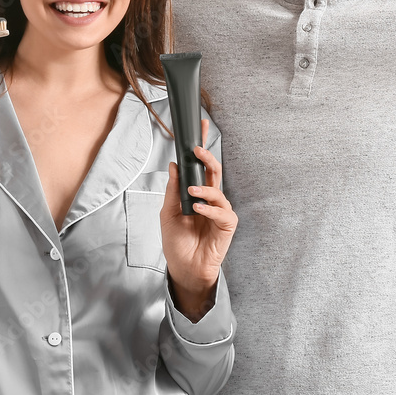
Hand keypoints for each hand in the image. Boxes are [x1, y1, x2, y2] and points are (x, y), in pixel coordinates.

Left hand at [160, 119, 237, 321]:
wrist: (184, 268)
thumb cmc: (177, 243)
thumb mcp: (168, 213)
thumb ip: (172, 190)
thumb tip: (174, 165)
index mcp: (197, 193)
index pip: (201, 166)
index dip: (203, 146)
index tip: (201, 126)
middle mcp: (211, 199)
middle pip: (214, 171)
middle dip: (207, 156)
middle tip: (197, 149)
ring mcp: (220, 211)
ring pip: (218, 190)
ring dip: (204, 188)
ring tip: (191, 192)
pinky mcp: (227, 225)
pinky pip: (222, 212)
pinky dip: (209, 209)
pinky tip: (198, 210)